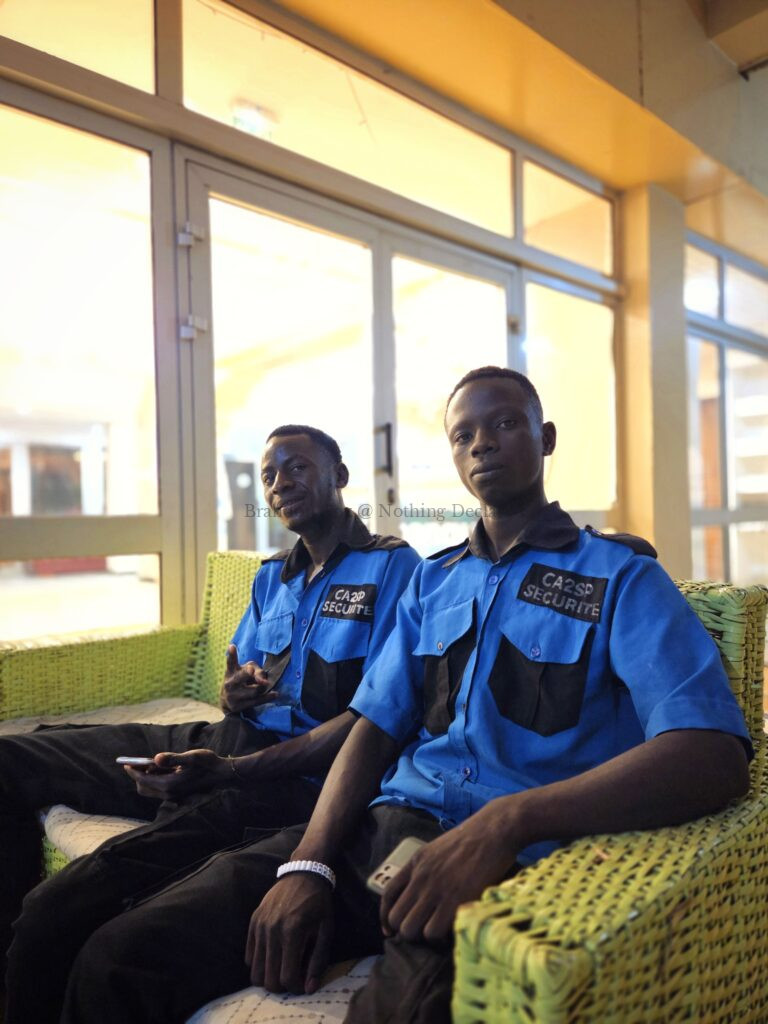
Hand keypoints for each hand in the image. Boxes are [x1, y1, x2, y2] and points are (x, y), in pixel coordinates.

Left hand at [123, 748, 230, 799]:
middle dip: (137, 777)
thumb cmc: (207, 763)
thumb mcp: (191, 757)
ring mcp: (173, 795)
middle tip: (135, 764)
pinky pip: (159, 789)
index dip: (133, 772)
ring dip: (146, 779)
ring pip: (151, 790)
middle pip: (144, 788)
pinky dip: (154, 780)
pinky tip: (160, 769)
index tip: (126, 764)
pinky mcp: (177, 794)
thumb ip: (173, 758)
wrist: (222, 774)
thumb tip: (156, 759)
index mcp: (170, 785)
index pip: (144, 780)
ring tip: (148, 765)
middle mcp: (169, 793)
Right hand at [220, 644, 276, 712]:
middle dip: (245, 673)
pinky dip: (267, 697)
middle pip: (239, 677)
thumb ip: (257, 671)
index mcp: (231, 671)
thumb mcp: (247, 671)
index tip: (232, 646)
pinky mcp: (239, 706)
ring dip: (263, 687)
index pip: (230, 662)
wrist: (228, 700)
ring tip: (267, 684)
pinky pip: (257, 701)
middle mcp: (230, 683)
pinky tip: (275, 694)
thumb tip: (264, 681)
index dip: (232, 655)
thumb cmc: (242, 679)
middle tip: (250, 670)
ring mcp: (233, 696)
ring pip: (254, 690)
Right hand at [245, 874, 333, 993]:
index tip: (304, 985)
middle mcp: (272, 930)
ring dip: (268, 977)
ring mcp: (260, 926)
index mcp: (292, 932)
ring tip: (282, 969)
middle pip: (268, 979)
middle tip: (293, 978)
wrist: (304, 873)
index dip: (297, 988)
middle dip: (282, 987)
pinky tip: (274, 955)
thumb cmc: (318, 903)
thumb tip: (309, 989)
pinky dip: (260, 963)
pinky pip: (249, 956)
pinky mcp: (253, 922)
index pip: (287, 977)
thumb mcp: (326, 930)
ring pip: (255, 972)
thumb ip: (318, 960)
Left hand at [380, 813, 517, 944]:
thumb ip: (425, 870)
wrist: (493, 831)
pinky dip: (441, 939)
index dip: (386, 918)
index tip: (391, 930)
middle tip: (424, 930)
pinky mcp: (454, 901)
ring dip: (424, 936)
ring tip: (439, 933)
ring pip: (412, 930)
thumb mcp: (438, 850)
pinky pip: (434, 932)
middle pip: (397, 919)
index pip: (388, 895)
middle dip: (407, 930)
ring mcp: (435, 890)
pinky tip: (451, 931)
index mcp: (415, 863)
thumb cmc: (472, 839)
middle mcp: (420, 878)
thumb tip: (420, 897)